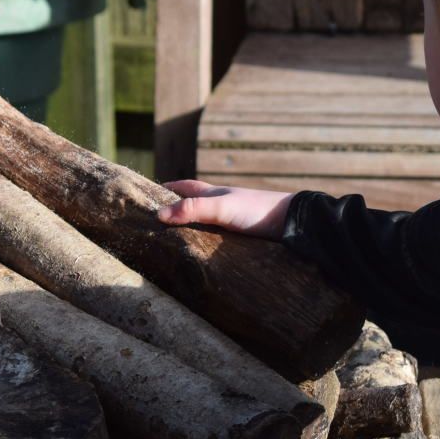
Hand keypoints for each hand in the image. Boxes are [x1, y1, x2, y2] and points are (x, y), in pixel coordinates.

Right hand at [156, 179, 291, 237]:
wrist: (292, 223)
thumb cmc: (256, 210)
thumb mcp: (220, 208)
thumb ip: (192, 210)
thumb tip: (159, 215)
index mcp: (213, 193)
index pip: (184, 186)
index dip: (166, 188)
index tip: (147, 194)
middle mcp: (220, 205)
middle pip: (192, 203)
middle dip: (174, 208)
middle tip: (155, 220)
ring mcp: (230, 221)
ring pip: (203, 222)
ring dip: (189, 227)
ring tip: (171, 241)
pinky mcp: (239, 237)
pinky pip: (214, 237)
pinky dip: (203, 241)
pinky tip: (200, 252)